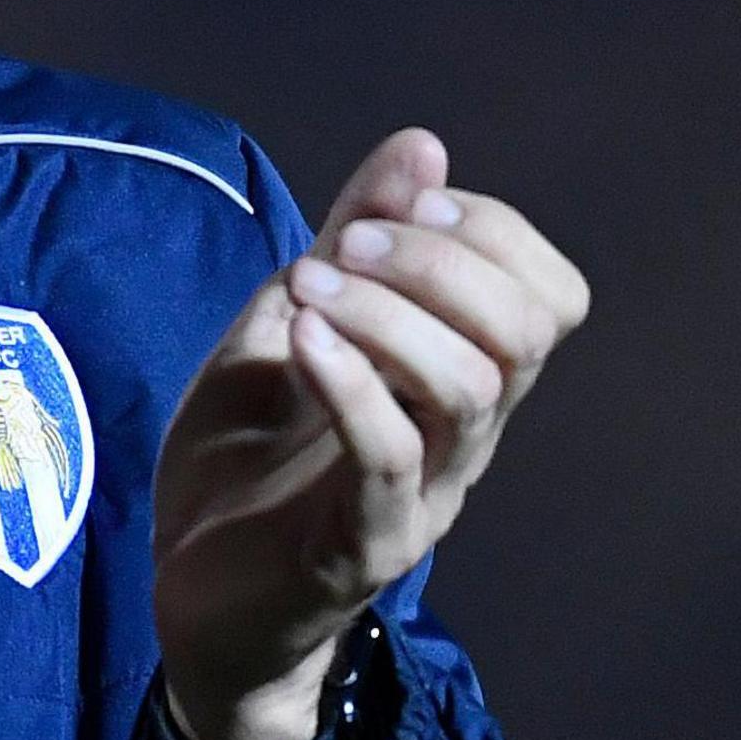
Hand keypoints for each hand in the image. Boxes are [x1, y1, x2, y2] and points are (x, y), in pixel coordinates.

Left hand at [152, 129, 589, 739]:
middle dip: (439, 259)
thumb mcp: (289, 318)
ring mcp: (422, 497)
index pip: (551, 294)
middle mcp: (464, 438)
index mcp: (461, 379)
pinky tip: (297, 337)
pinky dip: (348, 380)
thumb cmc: (248, 459)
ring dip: (387, 312)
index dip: (490, 229)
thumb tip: (424, 144)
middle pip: (527, 332)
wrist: (189, 594)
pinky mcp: (361, 548)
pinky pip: (389, 457)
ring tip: (305, 288)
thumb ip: (352, 238)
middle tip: (342, 245)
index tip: (397, 205)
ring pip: (472, 387)